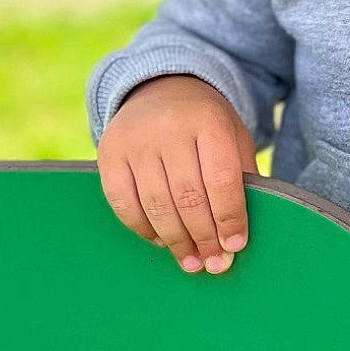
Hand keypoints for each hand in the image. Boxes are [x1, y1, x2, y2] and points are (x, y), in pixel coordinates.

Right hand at [97, 75, 256, 275]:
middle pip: (188, 197)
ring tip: (191, 262)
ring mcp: (136, 140)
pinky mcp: (109, 152)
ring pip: (156, 204)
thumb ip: (240, 177)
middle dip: (204, 237)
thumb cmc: (206, 124)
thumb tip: (236, 236)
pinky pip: (124, 203)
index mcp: (208, 121)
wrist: (161, 87)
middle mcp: (169, 128)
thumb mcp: (232, 136)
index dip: (229, 218)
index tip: (235, 246)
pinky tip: (161, 240)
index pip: (220, 178)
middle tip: (214, 263)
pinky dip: (143, 228)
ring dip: (176, 241)